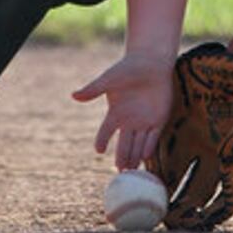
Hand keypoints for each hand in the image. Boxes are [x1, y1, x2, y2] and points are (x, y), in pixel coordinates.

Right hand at [72, 52, 174, 169]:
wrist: (151, 62)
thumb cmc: (128, 68)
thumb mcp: (109, 79)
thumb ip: (94, 89)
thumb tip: (74, 96)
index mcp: (115, 113)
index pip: (105, 132)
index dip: (101, 141)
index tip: (99, 150)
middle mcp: (129, 121)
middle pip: (123, 144)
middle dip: (121, 158)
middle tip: (119, 171)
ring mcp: (144, 122)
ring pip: (137, 145)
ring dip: (134, 158)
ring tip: (130, 170)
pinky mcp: (158, 119)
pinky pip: (153, 138)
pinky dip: (148, 147)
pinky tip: (145, 156)